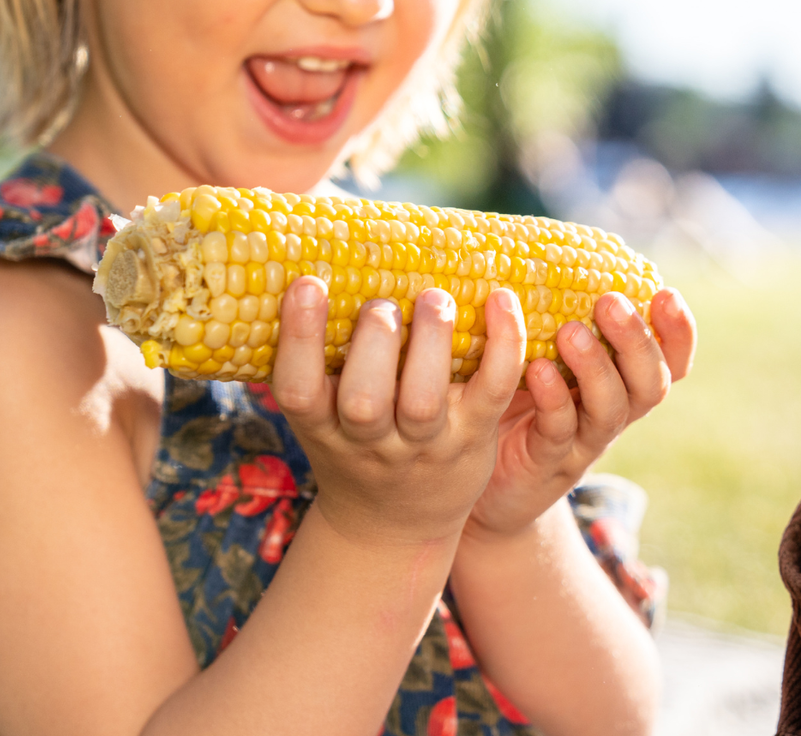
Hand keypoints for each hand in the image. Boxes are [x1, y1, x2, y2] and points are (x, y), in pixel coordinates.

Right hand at [272, 278, 521, 547]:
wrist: (395, 527)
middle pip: (364, 402)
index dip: (300, 339)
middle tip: (381, 305)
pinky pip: (492, 389)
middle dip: (373, 345)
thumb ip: (318, 364)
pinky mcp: (473, 437)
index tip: (308, 283)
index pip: (298, 389)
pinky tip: (501, 300)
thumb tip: (312, 273)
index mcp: (323, 428)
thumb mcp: (322, 419)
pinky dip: (502, 344)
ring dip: (431, 343)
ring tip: (435, 299)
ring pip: (424, 402)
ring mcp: (424, 445)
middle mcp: (370, 442)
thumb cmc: (355, 448)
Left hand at [464, 288, 694, 541]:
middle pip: (652, 383)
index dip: (678, 331)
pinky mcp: (548, 463)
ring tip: (570, 331)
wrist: (485, 485)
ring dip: (597, 367)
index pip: (671, 360)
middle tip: (609, 302)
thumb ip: (550, 316)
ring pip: (612, 409)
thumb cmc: (513, 403)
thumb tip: (533, 244)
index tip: (665, 293)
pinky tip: (536, 370)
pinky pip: (559, 431)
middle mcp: (614, 412)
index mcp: (621, 382)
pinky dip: (553, 399)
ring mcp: (585, 441)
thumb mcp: (540, 355)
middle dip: (637, 341)